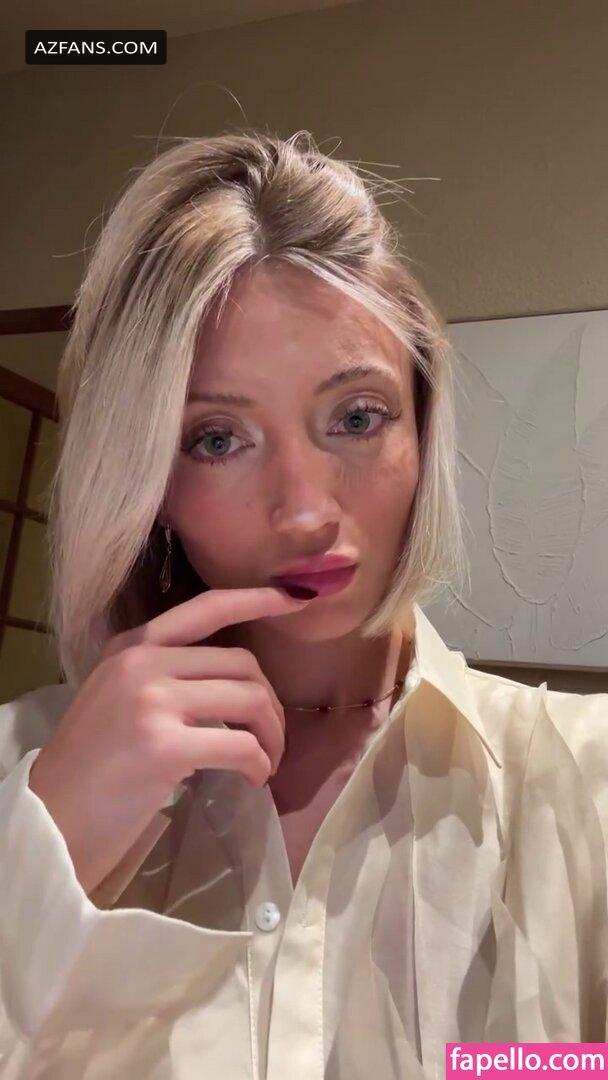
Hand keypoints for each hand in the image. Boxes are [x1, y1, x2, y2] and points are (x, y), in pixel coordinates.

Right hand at [27, 586, 311, 894]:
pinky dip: (260, 764)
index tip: (295, 599)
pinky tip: (253, 780)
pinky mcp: (164, 746)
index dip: (256, 599)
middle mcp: (141, 663)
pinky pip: (242, 745)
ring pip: (251, 699)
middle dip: (272, 704)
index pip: (205, 608)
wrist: (52, 819)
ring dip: (272, 735)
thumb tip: (234, 680)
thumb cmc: (91, 766)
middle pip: (242, 663)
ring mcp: (151, 702)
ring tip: (265, 762)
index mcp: (131, 647)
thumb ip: (164, 675)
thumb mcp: (118, 697)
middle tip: (271, 739)